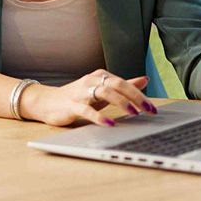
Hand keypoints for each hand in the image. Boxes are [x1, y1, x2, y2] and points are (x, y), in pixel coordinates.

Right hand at [20, 70, 155, 126]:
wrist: (47, 102)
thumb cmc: (77, 97)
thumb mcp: (102, 91)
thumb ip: (123, 86)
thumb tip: (145, 79)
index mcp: (100, 76)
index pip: (124, 82)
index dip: (140, 94)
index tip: (153, 108)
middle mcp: (91, 81)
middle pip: (117, 84)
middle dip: (135, 97)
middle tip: (149, 110)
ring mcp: (81, 92)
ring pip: (104, 92)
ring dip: (121, 102)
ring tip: (134, 113)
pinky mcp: (71, 105)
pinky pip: (87, 110)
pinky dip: (100, 117)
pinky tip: (110, 124)